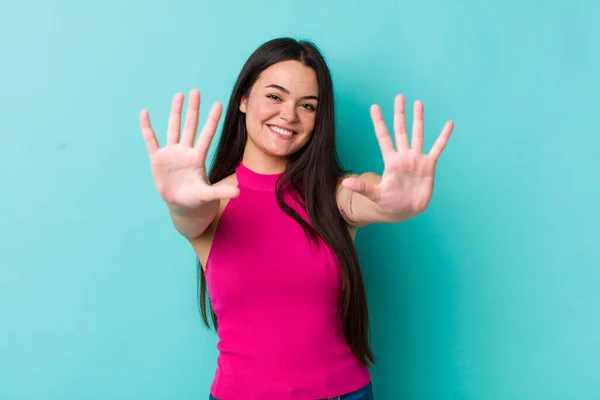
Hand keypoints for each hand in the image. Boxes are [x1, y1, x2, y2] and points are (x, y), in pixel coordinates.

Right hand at [140, 90, 239, 214]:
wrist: (182, 205)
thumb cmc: (197, 199)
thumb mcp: (209, 195)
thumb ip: (221, 191)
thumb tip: (239, 192)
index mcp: (198, 158)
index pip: (207, 135)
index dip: (212, 120)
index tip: (218, 104)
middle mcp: (185, 151)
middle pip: (190, 126)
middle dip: (193, 110)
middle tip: (196, 91)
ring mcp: (171, 153)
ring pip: (173, 129)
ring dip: (175, 112)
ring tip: (179, 95)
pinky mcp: (157, 159)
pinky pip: (151, 140)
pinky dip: (147, 128)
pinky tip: (144, 113)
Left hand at [342, 94, 453, 218]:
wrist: (405, 211)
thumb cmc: (389, 203)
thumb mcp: (375, 195)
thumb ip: (363, 188)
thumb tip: (345, 183)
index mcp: (390, 161)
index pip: (383, 137)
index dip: (379, 123)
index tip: (374, 107)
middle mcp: (403, 156)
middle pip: (401, 130)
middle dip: (399, 114)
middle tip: (399, 97)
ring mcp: (416, 159)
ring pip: (418, 135)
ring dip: (418, 119)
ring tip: (418, 103)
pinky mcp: (428, 166)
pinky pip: (437, 148)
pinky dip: (443, 137)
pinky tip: (448, 124)